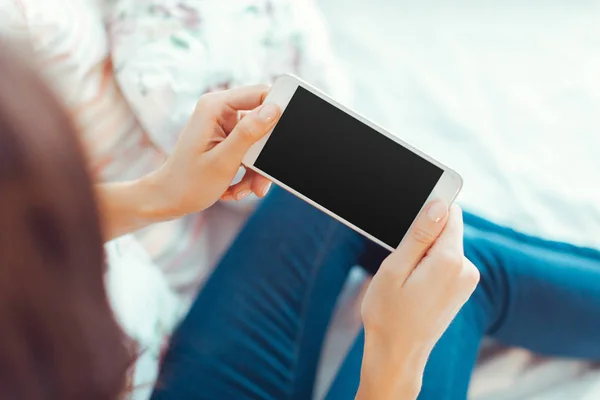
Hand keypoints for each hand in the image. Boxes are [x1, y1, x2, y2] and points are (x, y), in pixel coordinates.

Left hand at [146, 85, 280, 219]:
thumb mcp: (223, 160)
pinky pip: (250, 152)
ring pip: (258, 142)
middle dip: (264, 154)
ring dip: (256, 169)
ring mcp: (223, 126)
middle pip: (262, 122)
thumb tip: (274, 110)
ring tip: (247, 189)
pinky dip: (248, 173)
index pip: (260, 94)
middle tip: (261, 181)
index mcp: (215, 107)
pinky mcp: (226, 140)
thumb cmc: (188, 183)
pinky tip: (235, 188)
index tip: (283, 139)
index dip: (277, 113)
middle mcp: (220, 111)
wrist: (168, 201)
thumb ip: (249, 133)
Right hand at [357, 202, 479, 398]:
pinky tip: (414, 287)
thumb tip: (439, 205)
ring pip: (444, 247)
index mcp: (450, 261)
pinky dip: (429, 267)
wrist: (397, 354)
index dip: (427, 213)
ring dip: (423, 255)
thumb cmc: (388, 314)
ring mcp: (466, 281)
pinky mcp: (462, 289)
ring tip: (406, 280)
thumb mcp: (394, 269)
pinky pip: (446, 262)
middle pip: (445, 230)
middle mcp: (466, 269)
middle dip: (422, 239)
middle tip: (401, 264)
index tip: (408, 229)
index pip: (449, 214)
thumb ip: (419, 235)